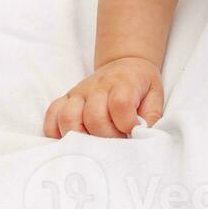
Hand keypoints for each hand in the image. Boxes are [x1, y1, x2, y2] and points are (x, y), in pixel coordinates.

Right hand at [43, 56, 164, 138]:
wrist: (125, 64)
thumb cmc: (140, 85)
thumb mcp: (155, 96)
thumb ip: (151, 117)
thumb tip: (142, 138)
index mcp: (123, 83)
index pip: (120, 104)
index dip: (126, 124)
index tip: (132, 131)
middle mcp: (97, 87)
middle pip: (94, 117)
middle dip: (106, 138)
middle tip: (116, 141)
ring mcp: (78, 93)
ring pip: (68, 118)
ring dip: (80, 138)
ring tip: (94, 144)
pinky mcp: (65, 99)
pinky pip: (52, 115)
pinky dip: (56, 131)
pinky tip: (70, 141)